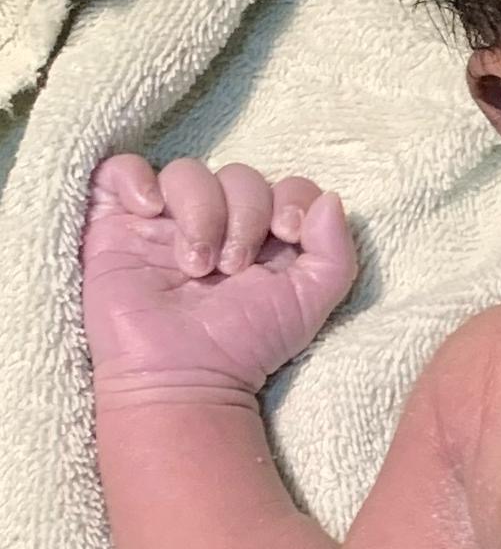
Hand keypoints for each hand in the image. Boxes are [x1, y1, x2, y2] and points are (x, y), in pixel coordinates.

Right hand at [82, 154, 358, 395]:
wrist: (181, 378)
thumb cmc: (244, 347)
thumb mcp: (307, 306)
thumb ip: (335, 255)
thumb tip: (328, 199)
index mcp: (263, 238)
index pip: (284, 187)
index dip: (291, 198)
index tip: (286, 233)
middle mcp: (216, 224)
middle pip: (238, 176)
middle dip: (244, 215)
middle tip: (232, 269)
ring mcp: (166, 222)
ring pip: (187, 172)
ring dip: (199, 212)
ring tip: (195, 266)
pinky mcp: (117, 224)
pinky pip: (120, 170)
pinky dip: (138, 179)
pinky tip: (150, 212)